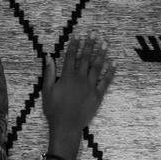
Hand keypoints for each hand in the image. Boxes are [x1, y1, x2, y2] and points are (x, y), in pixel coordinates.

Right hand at [41, 34, 116, 152]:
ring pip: (97, 67)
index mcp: (67, 77)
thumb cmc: (54, 110)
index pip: (71, 56)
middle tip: (94, 33)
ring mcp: (90, 86)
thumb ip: (49, 73)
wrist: (66, 126)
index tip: (78, 35)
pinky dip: (110, 72)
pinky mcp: (98, 95)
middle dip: (90, 44)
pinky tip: (113, 64)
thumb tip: (48, 57)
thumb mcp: (47, 91)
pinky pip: (105, 81)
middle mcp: (80, 79)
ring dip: (101, 54)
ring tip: (105, 43)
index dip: (75, 44)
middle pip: (85, 58)